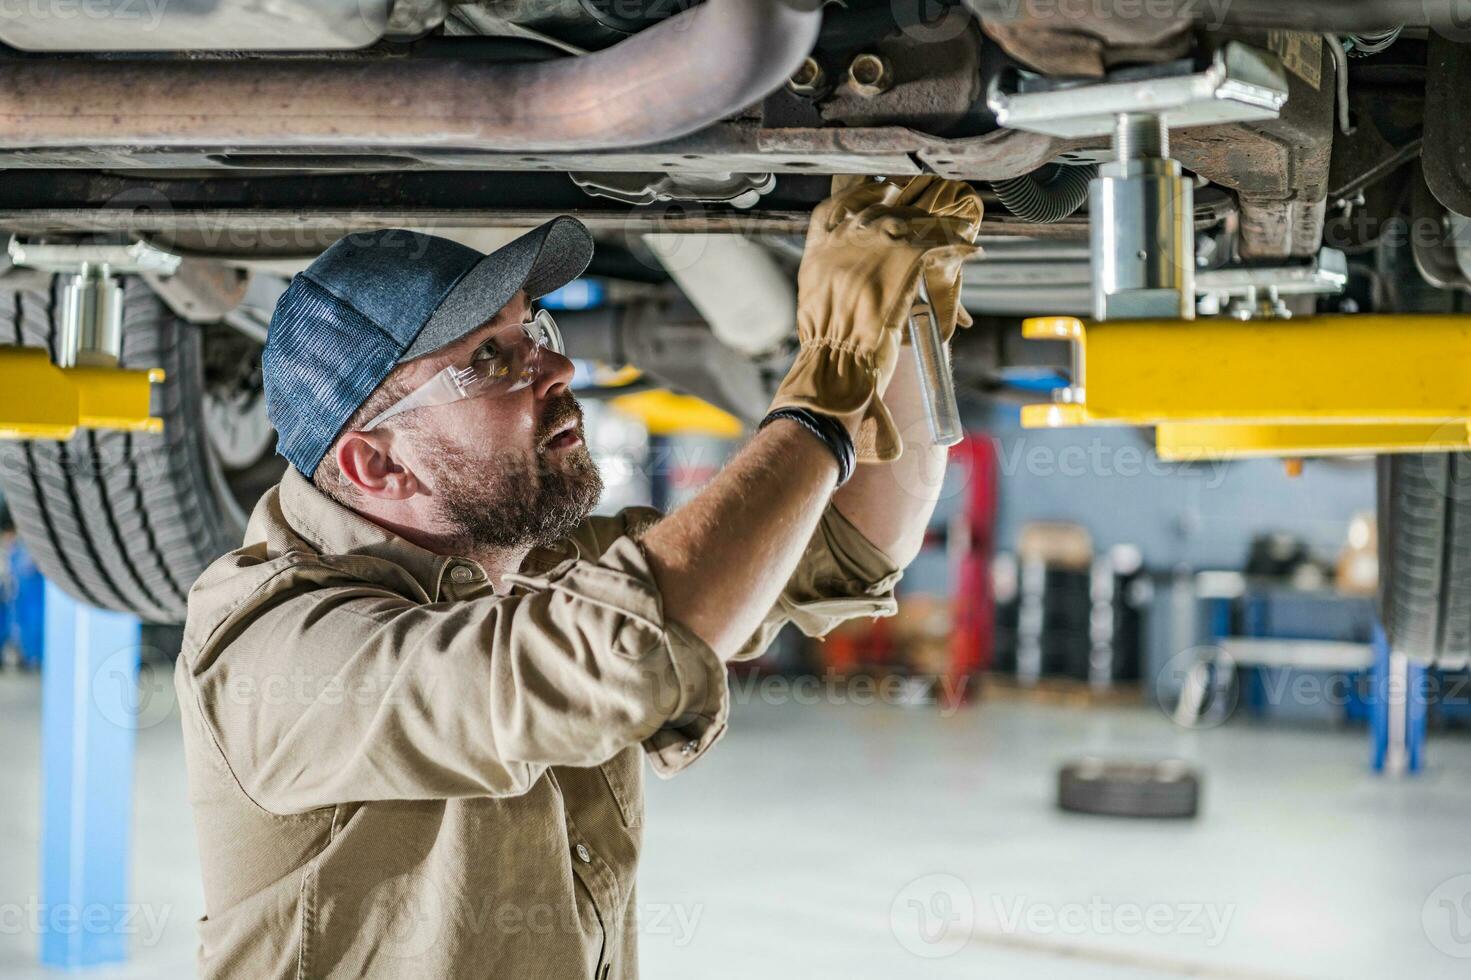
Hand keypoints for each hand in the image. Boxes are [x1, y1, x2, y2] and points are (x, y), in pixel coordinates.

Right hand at [769, 175, 982, 461]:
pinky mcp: (904, 255)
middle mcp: (845, 237)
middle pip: (879, 206)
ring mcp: (875, 243)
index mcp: (819, 248)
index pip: (837, 206)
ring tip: (961, 226)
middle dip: (904, 206)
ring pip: (914, 219)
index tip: (880, 191)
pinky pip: (940, 240)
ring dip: (940, 223)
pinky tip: (972, 251)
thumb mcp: (816, 298)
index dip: (862, 195)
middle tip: (924, 210)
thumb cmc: (826, 343)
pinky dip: (959, 245)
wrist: (836, 359)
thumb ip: (831, 274)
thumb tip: (850, 270)